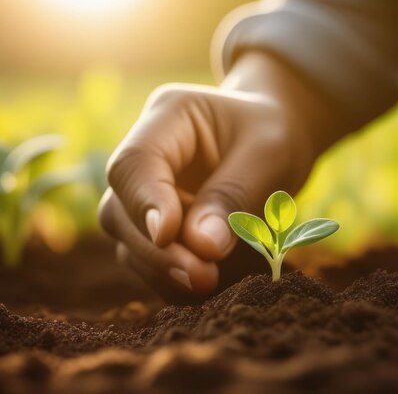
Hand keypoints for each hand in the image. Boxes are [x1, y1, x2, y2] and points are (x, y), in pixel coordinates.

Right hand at [98, 52, 336, 298]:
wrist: (278, 136)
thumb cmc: (275, 134)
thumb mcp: (269, 155)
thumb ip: (234, 196)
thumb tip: (201, 247)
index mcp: (168, 116)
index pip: (135, 163)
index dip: (144, 204)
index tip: (169, 237)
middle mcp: (146, 155)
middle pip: (119, 210)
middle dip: (157, 251)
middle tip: (205, 277)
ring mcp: (145, 193)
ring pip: (128, 242)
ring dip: (165, 270)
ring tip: (215, 279)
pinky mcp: (155, 227)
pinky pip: (148, 263)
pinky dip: (173, 280)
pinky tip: (210, 282)